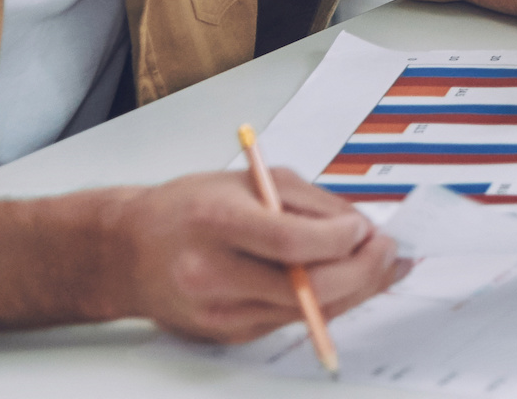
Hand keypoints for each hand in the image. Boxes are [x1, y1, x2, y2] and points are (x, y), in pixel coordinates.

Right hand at [97, 168, 405, 343]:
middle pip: (306, 290)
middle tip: (388, 252)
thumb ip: (312, 204)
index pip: (291, 243)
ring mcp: (218, 313)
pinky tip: (341, 281)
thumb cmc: (189, 207)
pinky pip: (291, 321)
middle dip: (362, 272)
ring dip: (353, 289)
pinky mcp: (227, 335)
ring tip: (377, 265)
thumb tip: (364, 229)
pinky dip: (324, 302)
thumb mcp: (253, 180)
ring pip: (307, 312)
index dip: (340, 239)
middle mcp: (212, 276)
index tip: (364, 229)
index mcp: (216, 225)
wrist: (128, 252)